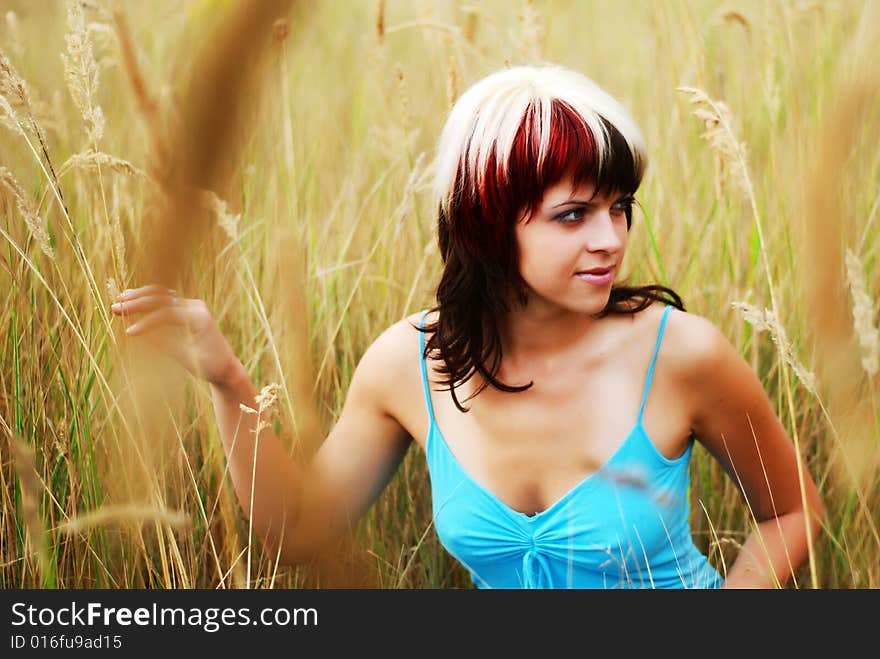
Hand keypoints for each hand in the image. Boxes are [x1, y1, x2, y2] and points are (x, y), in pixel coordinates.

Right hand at [111, 284, 238, 385]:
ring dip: (141, 297)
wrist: (227, 367)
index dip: (146, 322)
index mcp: (199, 317)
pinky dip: (149, 301)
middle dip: (138, 302)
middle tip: (116, 307)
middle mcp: (197, 307)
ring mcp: (193, 307)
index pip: (167, 314)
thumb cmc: (209, 366)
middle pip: (163, 298)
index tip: (129, 333)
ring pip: (163, 295)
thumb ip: (165, 344)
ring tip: (121, 300)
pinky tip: (133, 301)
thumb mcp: (187, 358)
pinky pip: (166, 301)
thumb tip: (140, 332)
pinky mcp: (189, 311)